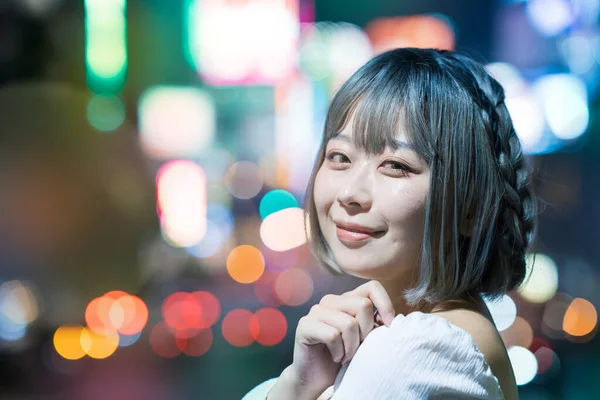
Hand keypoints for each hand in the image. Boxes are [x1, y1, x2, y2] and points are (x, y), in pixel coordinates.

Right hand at [284, 280, 395, 398]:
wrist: (316, 379)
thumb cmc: (344, 358)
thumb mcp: (365, 340)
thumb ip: (375, 324)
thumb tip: (391, 318)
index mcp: (347, 299)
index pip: (372, 287)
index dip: (385, 304)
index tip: (388, 326)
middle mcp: (331, 301)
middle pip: (363, 305)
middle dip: (366, 332)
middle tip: (358, 349)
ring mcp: (316, 311)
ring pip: (348, 323)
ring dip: (352, 347)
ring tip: (347, 357)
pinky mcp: (305, 325)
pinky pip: (332, 335)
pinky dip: (339, 352)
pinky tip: (336, 358)